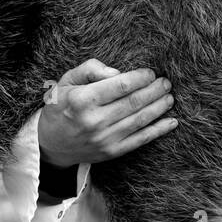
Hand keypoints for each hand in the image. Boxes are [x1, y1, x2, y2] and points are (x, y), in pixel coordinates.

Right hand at [37, 59, 177, 166]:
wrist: (50, 143)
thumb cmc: (61, 106)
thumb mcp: (66, 81)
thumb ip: (90, 69)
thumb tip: (117, 72)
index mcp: (82, 100)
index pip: (120, 85)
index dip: (140, 78)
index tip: (151, 72)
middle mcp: (94, 120)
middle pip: (133, 102)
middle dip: (154, 90)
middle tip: (166, 82)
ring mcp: (104, 138)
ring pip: (140, 120)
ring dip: (159, 107)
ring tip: (169, 97)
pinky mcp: (112, 152)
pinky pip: (140, 140)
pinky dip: (158, 130)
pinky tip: (171, 122)